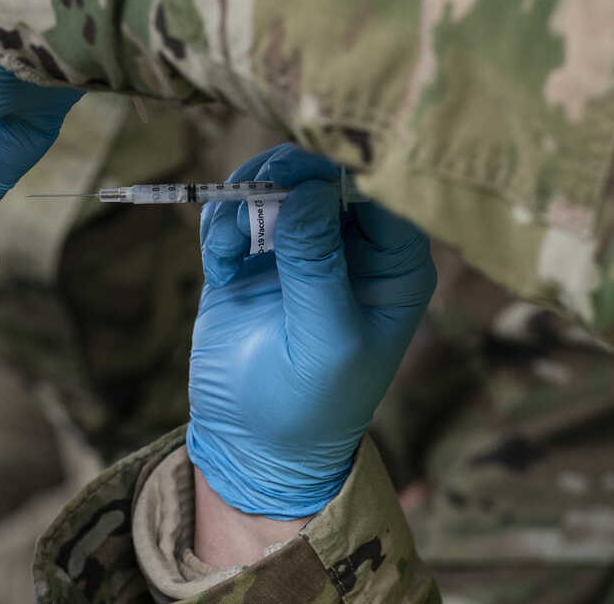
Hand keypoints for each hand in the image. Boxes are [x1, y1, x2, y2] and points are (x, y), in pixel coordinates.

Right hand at [187, 144, 435, 518]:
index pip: (381, 188)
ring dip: (241, 203)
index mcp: (395, 263)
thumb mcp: (325, 343)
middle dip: (280, 180)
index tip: (293, 183)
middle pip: (322, 172)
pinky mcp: (256, 251)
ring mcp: (302, 243)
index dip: (338, 173)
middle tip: (244, 203)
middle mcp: (355, 244)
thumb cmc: (309, 405)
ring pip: (274, 180)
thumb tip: (307, 192)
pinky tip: (218, 268)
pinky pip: (237, 207)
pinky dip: (220, 225)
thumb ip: (319, 267)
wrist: (250, 441)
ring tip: (224, 251)